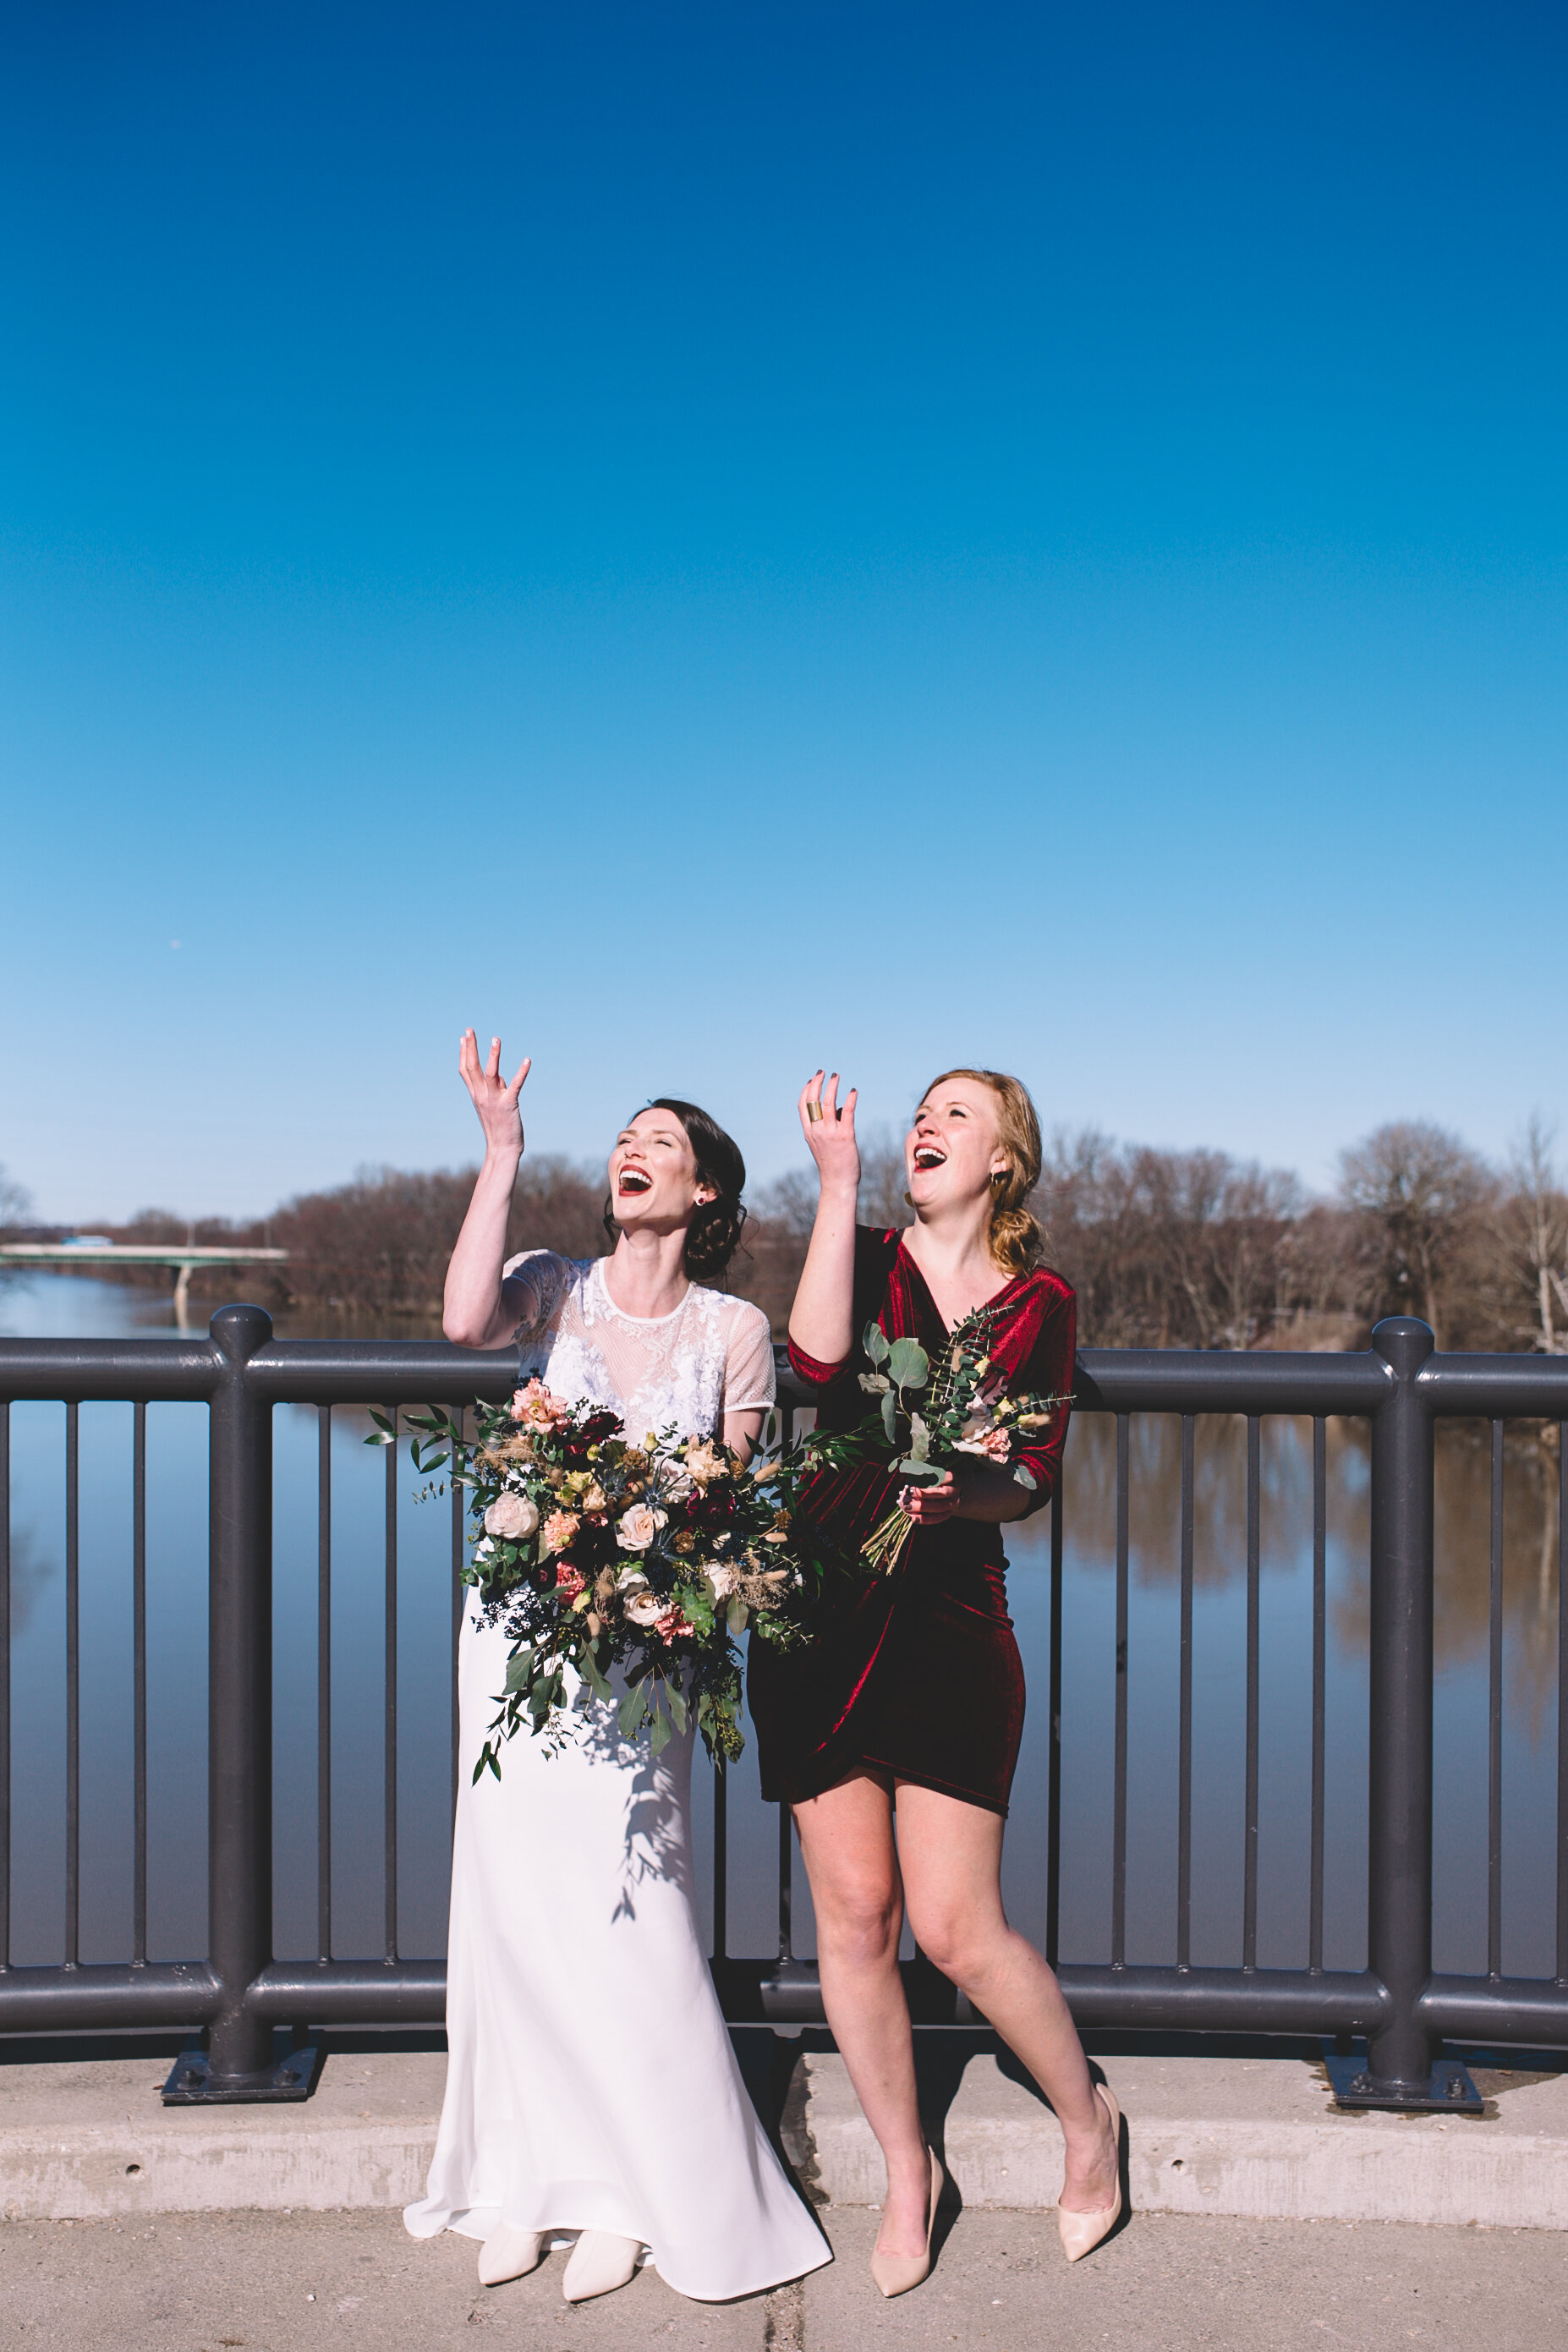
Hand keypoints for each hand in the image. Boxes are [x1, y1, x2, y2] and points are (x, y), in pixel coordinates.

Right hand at [459, 1029, 531, 1159]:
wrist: (502, 1149)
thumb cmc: (499, 1127)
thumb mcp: (492, 1105)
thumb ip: (494, 1088)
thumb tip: (499, 1075)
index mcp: (476, 1095)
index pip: (465, 1071)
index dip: (463, 1053)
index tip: (463, 1037)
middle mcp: (481, 1095)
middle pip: (472, 1067)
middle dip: (471, 1047)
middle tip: (469, 1029)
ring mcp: (494, 1100)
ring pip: (490, 1073)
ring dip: (493, 1055)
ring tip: (496, 1038)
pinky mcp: (509, 1105)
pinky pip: (515, 1085)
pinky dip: (522, 1072)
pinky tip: (528, 1060)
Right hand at [799, 1069, 859, 1196]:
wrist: (837, 1182)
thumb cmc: (832, 1163)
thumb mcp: (821, 1143)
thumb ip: (827, 1125)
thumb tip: (839, 1108)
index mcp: (808, 1132)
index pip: (802, 1106)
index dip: (806, 1090)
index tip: (811, 1080)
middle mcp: (816, 1131)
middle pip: (812, 1100)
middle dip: (816, 1083)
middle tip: (822, 1072)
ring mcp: (830, 1133)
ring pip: (827, 1103)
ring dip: (832, 1086)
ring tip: (836, 1076)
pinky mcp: (845, 1136)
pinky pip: (847, 1113)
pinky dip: (850, 1099)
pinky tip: (853, 1091)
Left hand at [900, 1469, 960, 1524]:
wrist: (952, 1493)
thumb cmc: (938, 1481)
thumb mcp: (935, 1475)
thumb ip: (925, 1477)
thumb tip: (909, 1483)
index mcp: (953, 1478)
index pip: (946, 1477)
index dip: (933, 1478)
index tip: (919, 1478)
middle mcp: (955, 1491)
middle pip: (943, 1493)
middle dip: (925, 1493)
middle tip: (909, 1492)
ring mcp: (953, 1504)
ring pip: (940, 1507)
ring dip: (923, 1507)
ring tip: (908, 1506)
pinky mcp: (948, 1514)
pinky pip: (937, 1518)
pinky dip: (925, 1519)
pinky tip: (914, 1518)